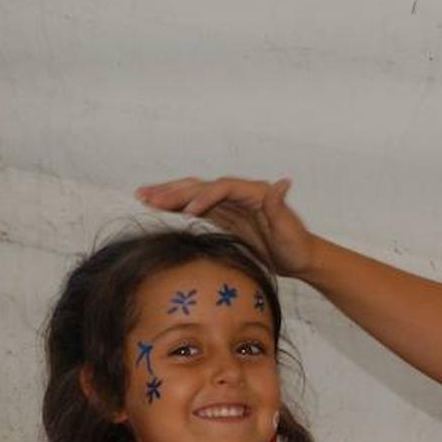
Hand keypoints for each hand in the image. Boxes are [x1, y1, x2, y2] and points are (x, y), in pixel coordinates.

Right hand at [135, 176, 317, 275]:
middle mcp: (237, 194)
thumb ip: (280, 207)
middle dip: (176, 191)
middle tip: (150, 198)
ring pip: (193, 194)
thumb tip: (282, 183)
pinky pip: (192, 209)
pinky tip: (155, 208)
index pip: (224, 188)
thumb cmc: (296, 245)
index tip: (190, 212)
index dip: (205, 197)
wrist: (298, 257)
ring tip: (143, 196)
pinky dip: (173, 208)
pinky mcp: (219, 217)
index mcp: (254, 193)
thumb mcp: (290, 230)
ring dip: (168, 194)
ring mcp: (226, 205)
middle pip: (202, 186)